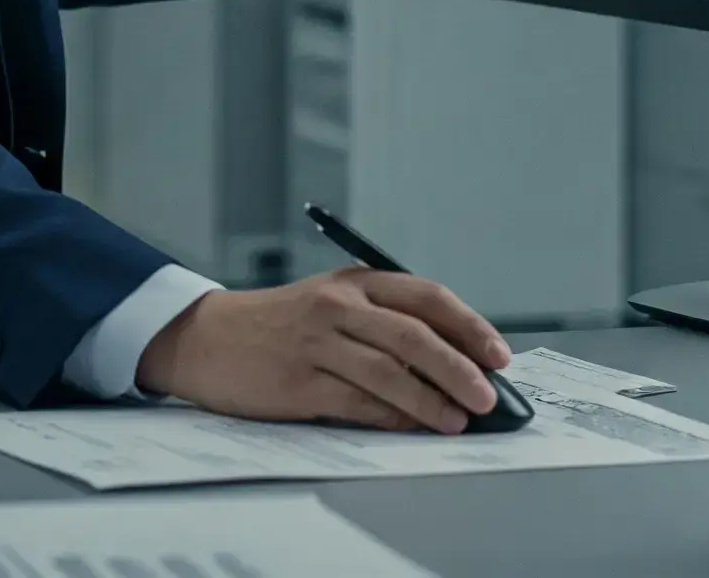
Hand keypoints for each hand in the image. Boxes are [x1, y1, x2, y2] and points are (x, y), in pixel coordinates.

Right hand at [134, 268, 508, 431]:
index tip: (499, 354)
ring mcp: (317, 343)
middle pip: (413, 335)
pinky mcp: (299, 382)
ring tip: (459, 420)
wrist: (209, 336)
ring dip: (431, 401)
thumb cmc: (282, 323)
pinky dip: (392, 419)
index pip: (425, 296)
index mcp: (354, 280)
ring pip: (389, 373)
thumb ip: (382, 322)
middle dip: (459, 368)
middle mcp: (338, 305)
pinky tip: (413, 428)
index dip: (468, 324)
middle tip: (489, 396)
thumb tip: (452, 362)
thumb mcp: (332, 304)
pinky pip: (357, 402)